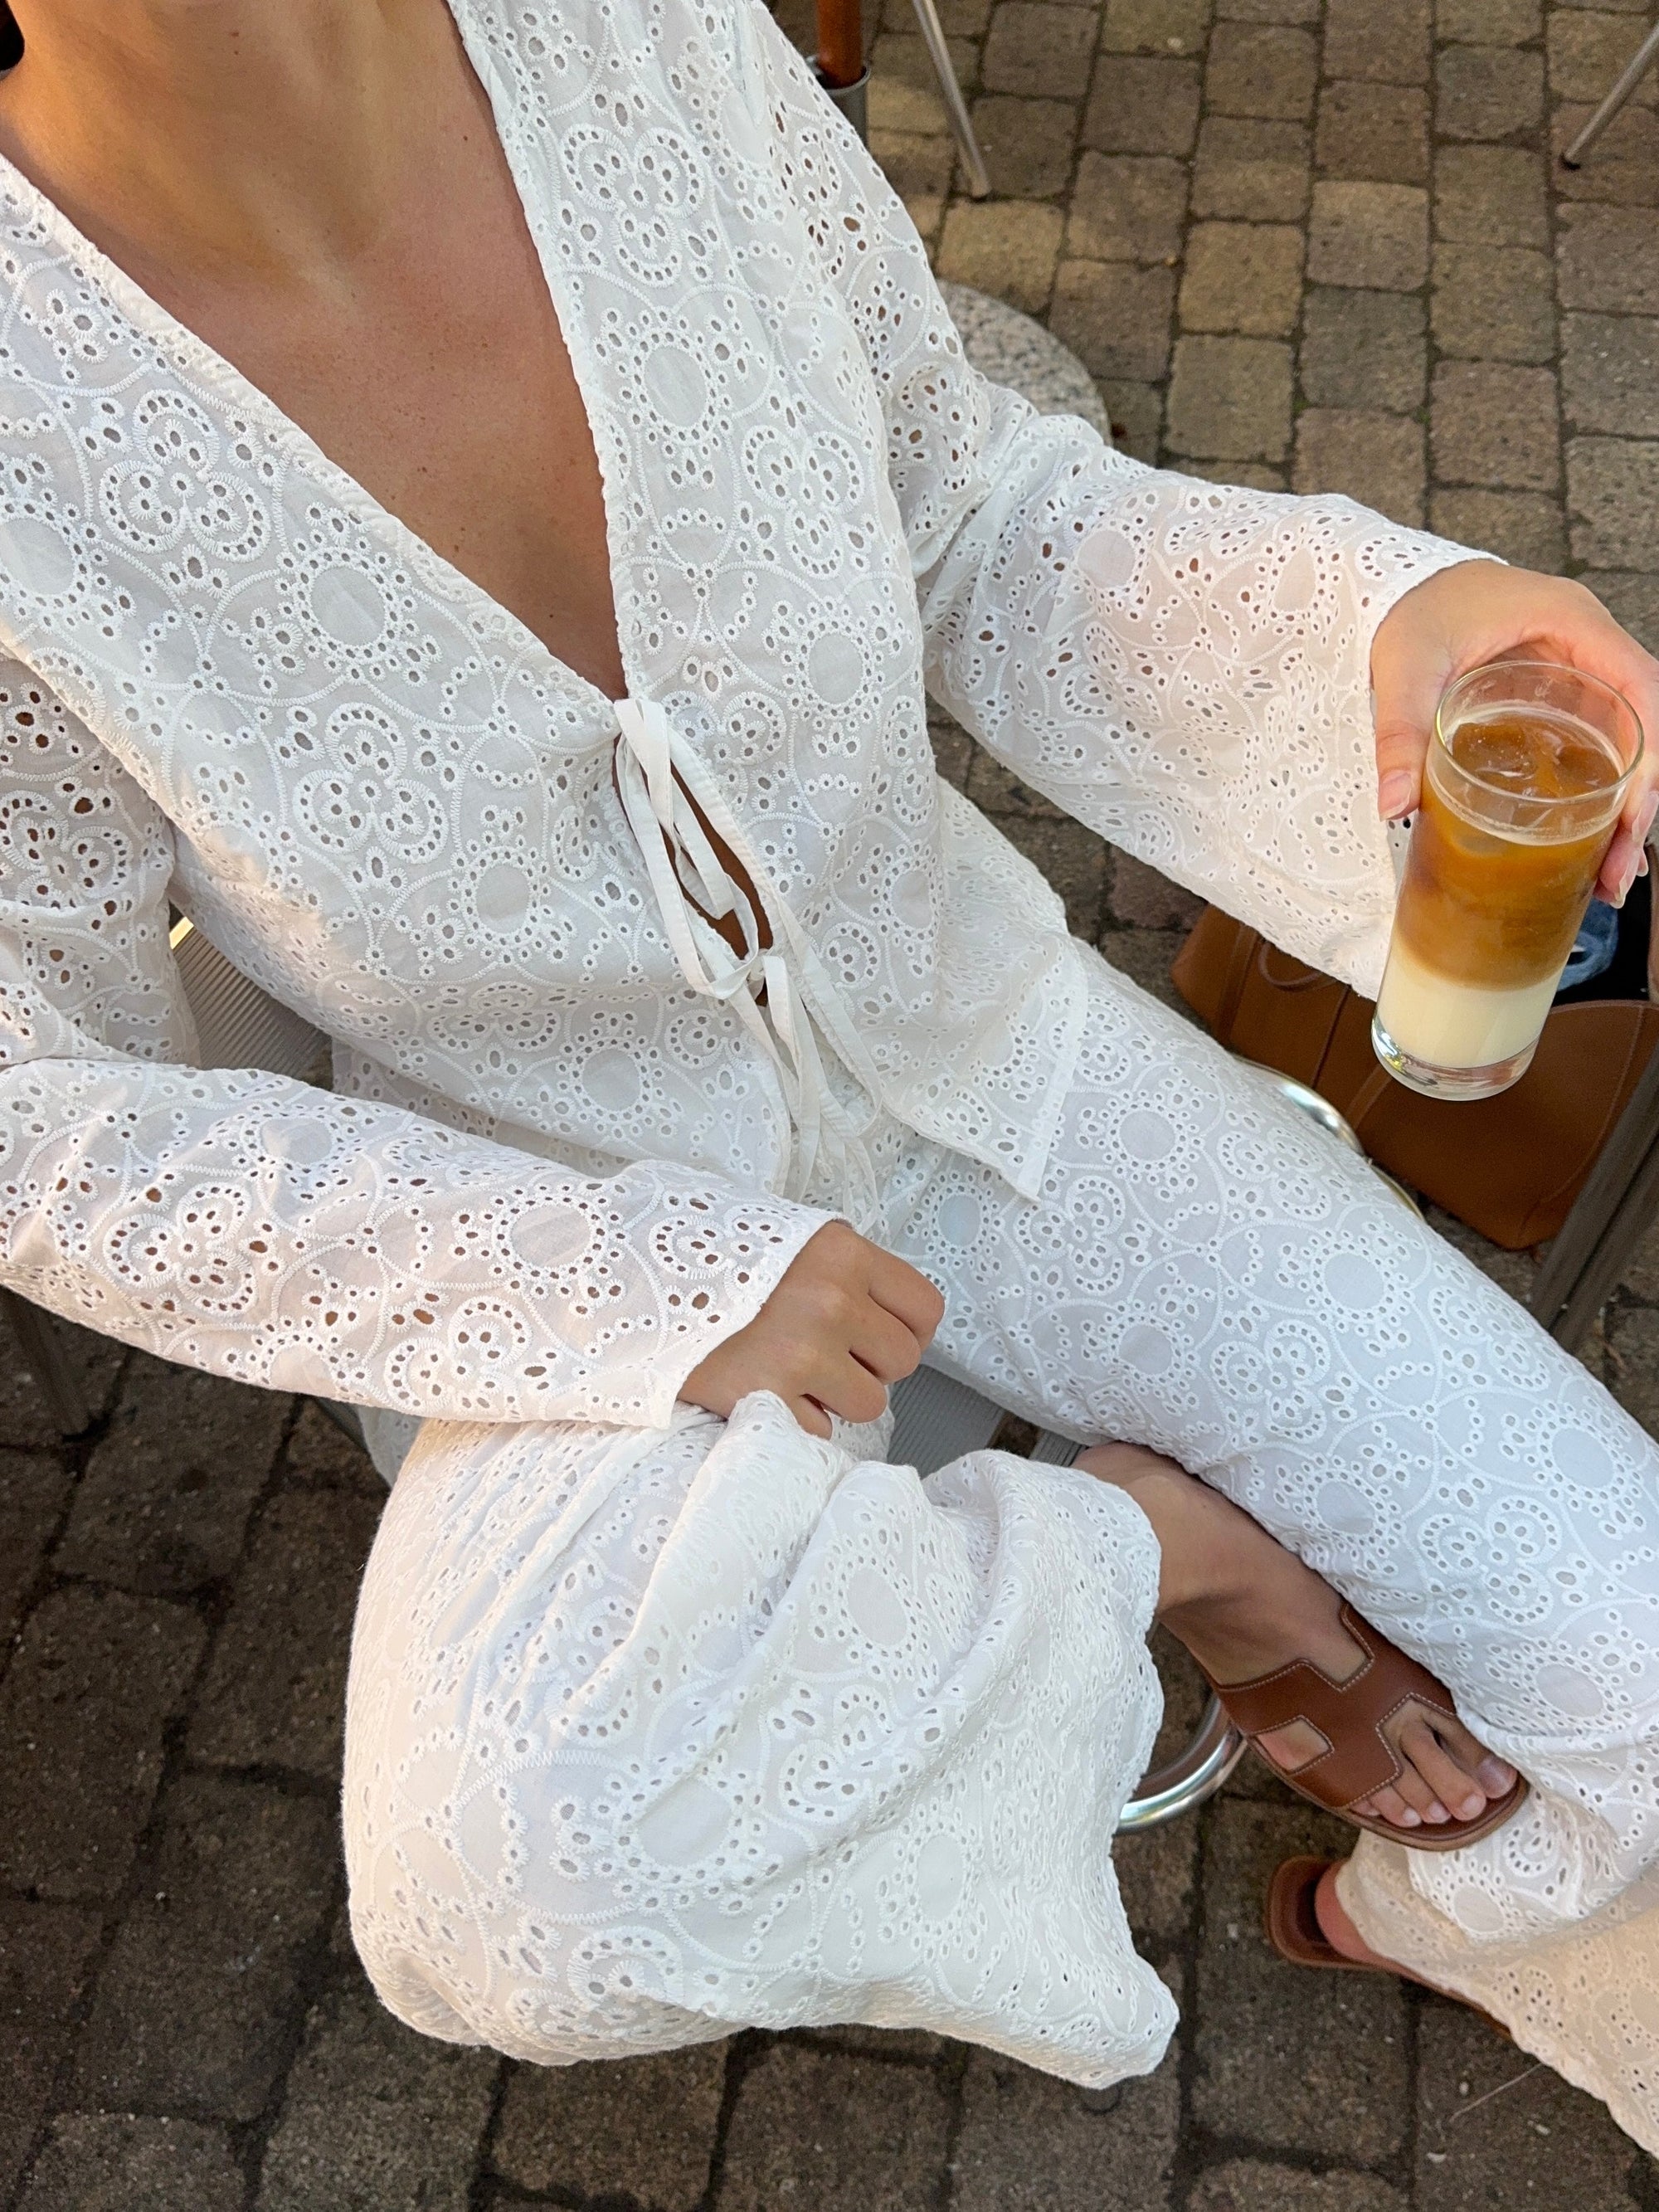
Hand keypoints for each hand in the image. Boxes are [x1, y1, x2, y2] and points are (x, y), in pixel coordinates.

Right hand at [681, 1221, 944, 1437]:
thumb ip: (838, 1268)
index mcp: (842, 1253)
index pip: (925, 1309)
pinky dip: (795, 1420)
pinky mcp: (765, 1397)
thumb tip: (881, 1311)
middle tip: (824, 1354)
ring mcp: (800, 1353)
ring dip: (834, 1398)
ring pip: (867, 1404)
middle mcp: (831, 1301)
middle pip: (901, 1362)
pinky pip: (817, 1431)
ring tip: (789, 1372)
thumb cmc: (706, 1255)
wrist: (625, 1276)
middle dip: (868, 1365)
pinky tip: (764, 1392)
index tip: (878, 1336)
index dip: (906, 1329)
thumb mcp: (783, 1237)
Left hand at [1370, 562, 1658, 903]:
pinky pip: (1593, 749)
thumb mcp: (1403, 668)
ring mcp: (1576, 674)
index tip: (1634, 813)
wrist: (1394, 588)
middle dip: (1639, 803)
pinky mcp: (1556, 700)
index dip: (1650, 753)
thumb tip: (1392, 803)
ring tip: (1608, 876)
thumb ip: (1399, 732)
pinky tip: (1584, 847)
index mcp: (1571, 621)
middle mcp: (1587, 646)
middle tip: (1618, 870)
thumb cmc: (1409, 609)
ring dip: (1623, 810)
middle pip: (1643, 729)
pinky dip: (1596, 798)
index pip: (1641, 686)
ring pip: (1625, 747)